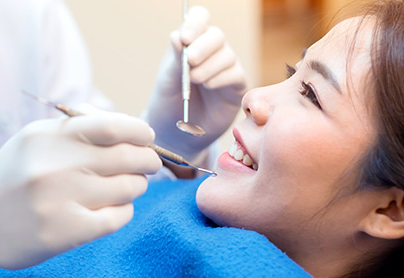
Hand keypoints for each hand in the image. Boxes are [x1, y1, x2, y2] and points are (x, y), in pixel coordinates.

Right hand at [0, 112, 161, 275]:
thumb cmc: (16, 176)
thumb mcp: (36, 140)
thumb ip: (77, 128)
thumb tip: (131, 128)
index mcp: (48, 137)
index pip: (112, 126)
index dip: (139, 131)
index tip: (147, 137)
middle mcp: (54, 166)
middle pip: (126, 157)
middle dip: (147, 159)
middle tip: (150, 164)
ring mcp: (60, 201)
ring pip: (127, 187)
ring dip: (137, 186)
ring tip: (129, 186)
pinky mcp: (66, 232)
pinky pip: (118, 216)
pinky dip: (124, 210)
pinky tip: (114, 207)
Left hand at [145, 6, 246, 162]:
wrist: (176, 132)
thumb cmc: (169, 102)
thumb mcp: (167, 78)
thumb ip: (175, 57)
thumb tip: (179, 35)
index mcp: (192, 42)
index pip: (199, 18)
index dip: (195, 23)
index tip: (184, 38)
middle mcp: (211, 51)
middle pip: (216, 35)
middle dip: (203, 46)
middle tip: (190, 60)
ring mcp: (225, 68)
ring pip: (226, 55)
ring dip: (209, 66)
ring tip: (195, 80)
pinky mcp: (236, 86)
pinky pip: (235, 74)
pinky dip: (220, 78)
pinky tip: (209, 86)